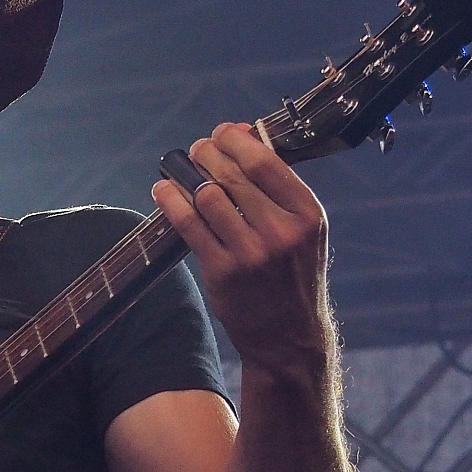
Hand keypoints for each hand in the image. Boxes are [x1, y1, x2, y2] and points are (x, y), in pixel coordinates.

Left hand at [151, 122, 333, 381]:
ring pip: (207, 196)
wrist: (289, 338)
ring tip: (180, 169)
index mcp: (307, 214)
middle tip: (197, 150)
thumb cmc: (292, 274)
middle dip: (207, 153)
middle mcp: (282, 232)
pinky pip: (189, 224)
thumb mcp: (302, 229)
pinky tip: (163, 190)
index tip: (222, 133)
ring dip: (187, 175)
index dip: (235, 140)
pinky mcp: (223, 273)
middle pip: (232, 174)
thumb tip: (241, 134)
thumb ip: (276, 187)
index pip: (264, 161)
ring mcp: (251, 254)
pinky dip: (171, 200)